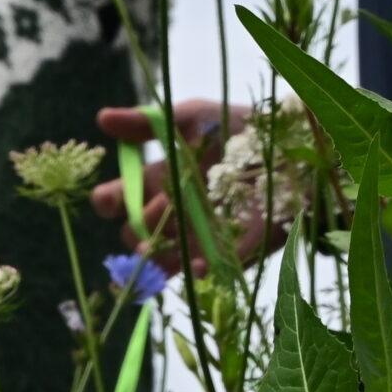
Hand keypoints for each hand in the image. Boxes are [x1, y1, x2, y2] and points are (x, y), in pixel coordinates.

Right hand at [91, 100, 275, 276]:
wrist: (289, 147)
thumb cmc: (236, 127)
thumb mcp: (193, 118)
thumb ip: (148, 122)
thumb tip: (101, 118)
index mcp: (157, 181)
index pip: (118, 200)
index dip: (109, 202)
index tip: (111, 198)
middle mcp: (170, 213)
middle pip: (134, 234)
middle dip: (138, 226)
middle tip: (156, 210)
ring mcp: (195, 237)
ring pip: (160, 259)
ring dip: (156, 256)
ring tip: (162, 244)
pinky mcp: (226, 254)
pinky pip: (202, 274)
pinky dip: (196, 271)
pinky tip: (199, 263)